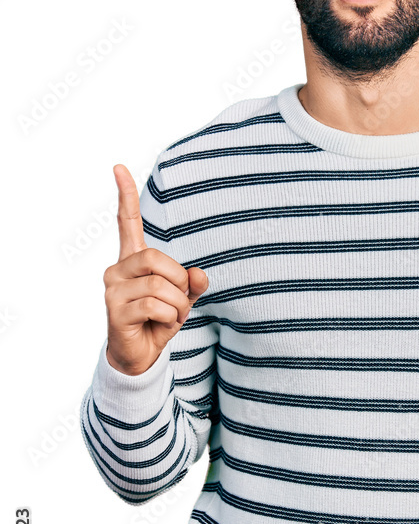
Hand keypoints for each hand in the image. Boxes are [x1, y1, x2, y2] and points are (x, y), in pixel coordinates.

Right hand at [103, 164, 207, 374]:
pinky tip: (159, 325)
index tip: (118, 167)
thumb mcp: (183, 300)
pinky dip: (170, 317)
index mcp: (133, 260)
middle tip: (178, 301)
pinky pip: (155, 305)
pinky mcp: (114, 310)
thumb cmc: (159, 321)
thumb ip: (193, 284)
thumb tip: (199, 275)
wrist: (140, 356)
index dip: (125, 195)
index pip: (127, 222)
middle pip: (156, 257)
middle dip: (178, 281)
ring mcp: (113, 289)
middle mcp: (117, 269)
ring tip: (168, 316)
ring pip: (159, 285)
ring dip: (176, 304)